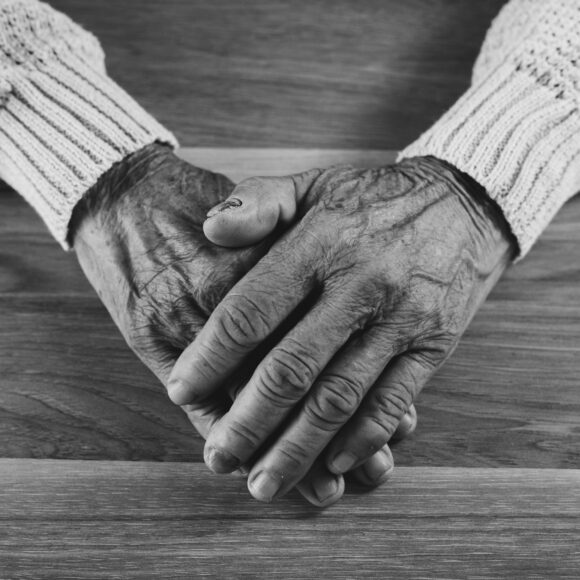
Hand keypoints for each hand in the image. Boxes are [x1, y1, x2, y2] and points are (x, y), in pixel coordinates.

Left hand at [168, 156, 515, 502]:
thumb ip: (258, 202)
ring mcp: (400, 320)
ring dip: (297, 448)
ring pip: (339, 398)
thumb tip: (209, 229)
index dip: (210, 357)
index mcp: (319, 244)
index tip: (181, 391)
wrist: (462, 203)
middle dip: (247, 422)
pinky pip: (392, 402)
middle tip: (216, 457)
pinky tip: (329, 465)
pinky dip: (360, 441)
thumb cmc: (372, 199)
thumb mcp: (312, 184)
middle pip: (291, 369)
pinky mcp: (433, 345)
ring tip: (263, 483)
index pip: (250, 311)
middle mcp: (359, 286)